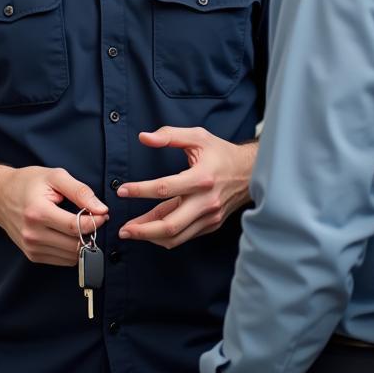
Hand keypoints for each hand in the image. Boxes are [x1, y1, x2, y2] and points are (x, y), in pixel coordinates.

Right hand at [0, 166, 108, 266]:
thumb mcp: (55, 177)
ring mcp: (31, 247)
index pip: (75, 226)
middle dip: (91, 233)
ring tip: (82, 226)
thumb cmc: (27, 182)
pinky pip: (62, 260)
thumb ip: (80, 191)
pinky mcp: (32, 255)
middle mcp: (33, 234)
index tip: (103, 213)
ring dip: (83, 243)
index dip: (95, 221)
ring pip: (71, 256)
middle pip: (75, 244)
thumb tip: (101, 209)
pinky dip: (72, 250)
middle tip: (96, 219)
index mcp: (38, 212)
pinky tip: (70, 234)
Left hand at [116, 128, 255, 248]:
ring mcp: (210, 216)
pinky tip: (151, 230)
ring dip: (151, 237)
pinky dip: (166, 236)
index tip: (122, 191)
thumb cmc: (221, 153)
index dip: (140, 190)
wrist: (251, 172)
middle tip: (123, 229)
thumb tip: (144, 138)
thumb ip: (169, 135)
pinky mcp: (211, 224)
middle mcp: (206, 201)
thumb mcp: (197, 137)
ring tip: (132, 231)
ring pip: (176, 236)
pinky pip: (185, 236)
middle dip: (143, 230)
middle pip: (170, 225)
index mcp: (202, 178)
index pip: (164, 189)